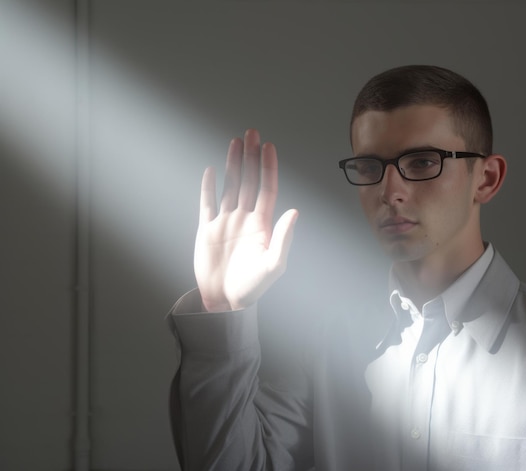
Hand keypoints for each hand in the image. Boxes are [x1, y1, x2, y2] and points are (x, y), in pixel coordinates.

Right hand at [194, 129, 297, 311]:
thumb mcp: (272, 265)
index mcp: (261, 224)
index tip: (268, 147)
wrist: (224, 301)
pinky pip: (207, 203)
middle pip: (248, 181)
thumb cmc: (251, 287)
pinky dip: (208, 187)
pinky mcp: (206, 230)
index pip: (266, 188)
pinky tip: (211, 170)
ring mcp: (225, 222)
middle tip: (251, 133)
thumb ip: (283, 238)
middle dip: (250, 157)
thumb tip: (295, 211)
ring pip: (230, 186)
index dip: (268, 167)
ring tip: (235, 142)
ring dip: (232, 165)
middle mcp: (244, 218)